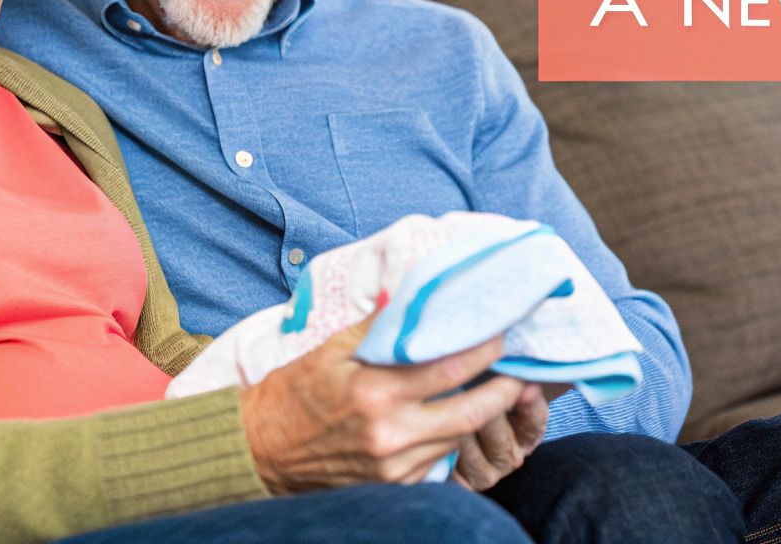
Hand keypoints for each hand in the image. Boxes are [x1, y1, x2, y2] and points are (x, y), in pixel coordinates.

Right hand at [238, 313, 527, 493]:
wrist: (259, 451)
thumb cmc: (292, 393)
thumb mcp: (329, 349)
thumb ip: (375, 324)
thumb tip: (412, 293)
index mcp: (375, 391)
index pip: (450, 368)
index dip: (485, 349)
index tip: (504, 330)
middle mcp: (390, 432)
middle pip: (472, 412)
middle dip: (504, 390)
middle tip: (520, 369)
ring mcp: (394, 466)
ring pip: (458, 439)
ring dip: (480, 415)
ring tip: (495, 389)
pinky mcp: (393, 486)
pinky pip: (438, 462)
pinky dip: (450, 440)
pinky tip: (456, 421)